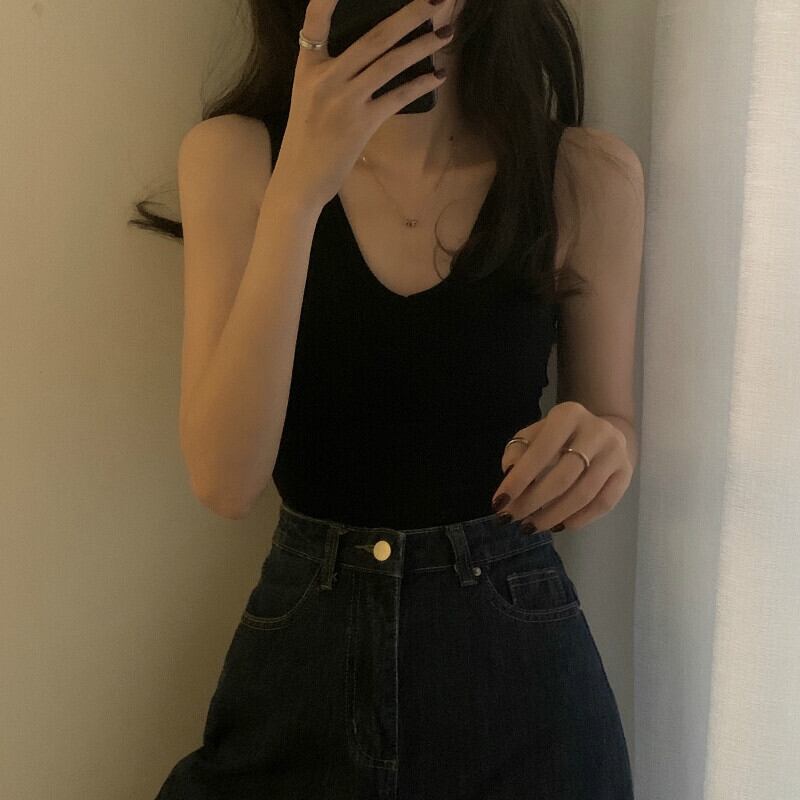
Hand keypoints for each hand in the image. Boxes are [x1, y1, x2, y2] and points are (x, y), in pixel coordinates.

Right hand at [278, 0, 453, 208]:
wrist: (299, 179)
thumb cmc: (306, 139)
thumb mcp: (308, 96)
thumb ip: (331, 71)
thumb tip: (369, 53)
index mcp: (308, 67)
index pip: (315, 20)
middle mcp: (326, 78)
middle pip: (373, 37)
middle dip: (407, 15)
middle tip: (432, 0)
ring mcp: (345, 100)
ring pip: (390, 62)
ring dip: (422, 45)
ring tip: (446, 32)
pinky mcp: (362, 123)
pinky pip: (398, 97)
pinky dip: (420, 84)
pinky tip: (438, 76)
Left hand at [491, 401, 633, 532]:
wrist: (603, 430)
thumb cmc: (559, 436)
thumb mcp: (534, 434)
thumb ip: (518, 451)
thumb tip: (509, 475)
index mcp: (568, 415)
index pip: (540, 452)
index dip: (518, 480)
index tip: (499, 503)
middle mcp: (596, 431)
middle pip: (562, 477)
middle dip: (533, 502)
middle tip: (513, 518)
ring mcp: (615, 453)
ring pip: (583, 494)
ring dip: (554, 515)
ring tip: (532, 526)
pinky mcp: (626, 473)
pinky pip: (603, 503)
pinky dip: (580, 519)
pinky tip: (560, 525)